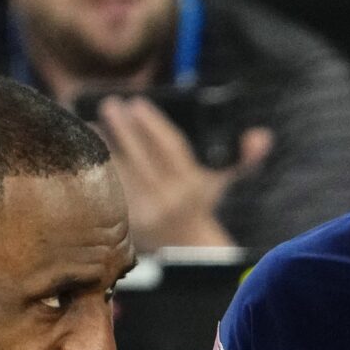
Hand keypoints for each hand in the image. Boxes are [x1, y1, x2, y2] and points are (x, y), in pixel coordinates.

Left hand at [98, 95, 272, 250]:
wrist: (186, 246)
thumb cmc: (201, 201)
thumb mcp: (223, 180)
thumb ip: (244, 157)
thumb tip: (263, 137)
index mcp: (193, 185)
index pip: (170, 148)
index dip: (152, 124)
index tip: (137, 104)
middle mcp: (169, 198)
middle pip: (142, 157)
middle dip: (124, 128)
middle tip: (111, 104)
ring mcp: (147, 211)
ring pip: (122, 170)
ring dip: (105, 144)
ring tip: (91, 120)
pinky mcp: (127, 220)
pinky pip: (109, 187)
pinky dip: (97, 165)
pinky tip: (87, 148)